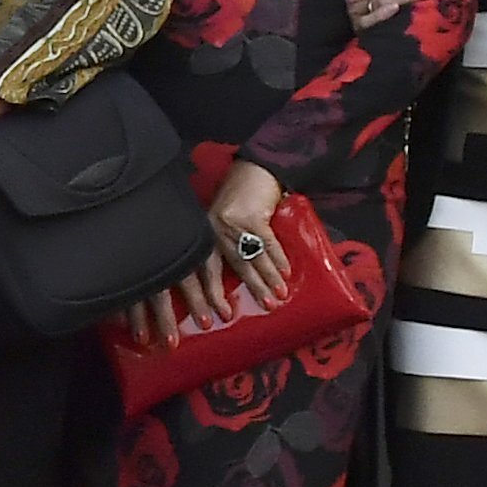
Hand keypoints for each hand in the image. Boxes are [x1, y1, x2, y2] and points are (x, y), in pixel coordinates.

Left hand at [156, 163, 292, 338]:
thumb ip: (224, 245)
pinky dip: (277, 260)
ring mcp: (232, 224)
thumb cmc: (239, 198)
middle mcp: (214, 231)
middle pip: (226, 268)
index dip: (208, 295)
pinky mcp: (252, 216)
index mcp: (204, 235)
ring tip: (277, 297)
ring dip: (266, 279)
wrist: (255, 169)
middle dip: (241, 291)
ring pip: (250, 259)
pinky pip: (267, 244)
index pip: (201, 271)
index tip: (218, 317)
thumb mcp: (223, 222)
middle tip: (252, 311)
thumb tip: (236, 278)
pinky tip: (285, 273)